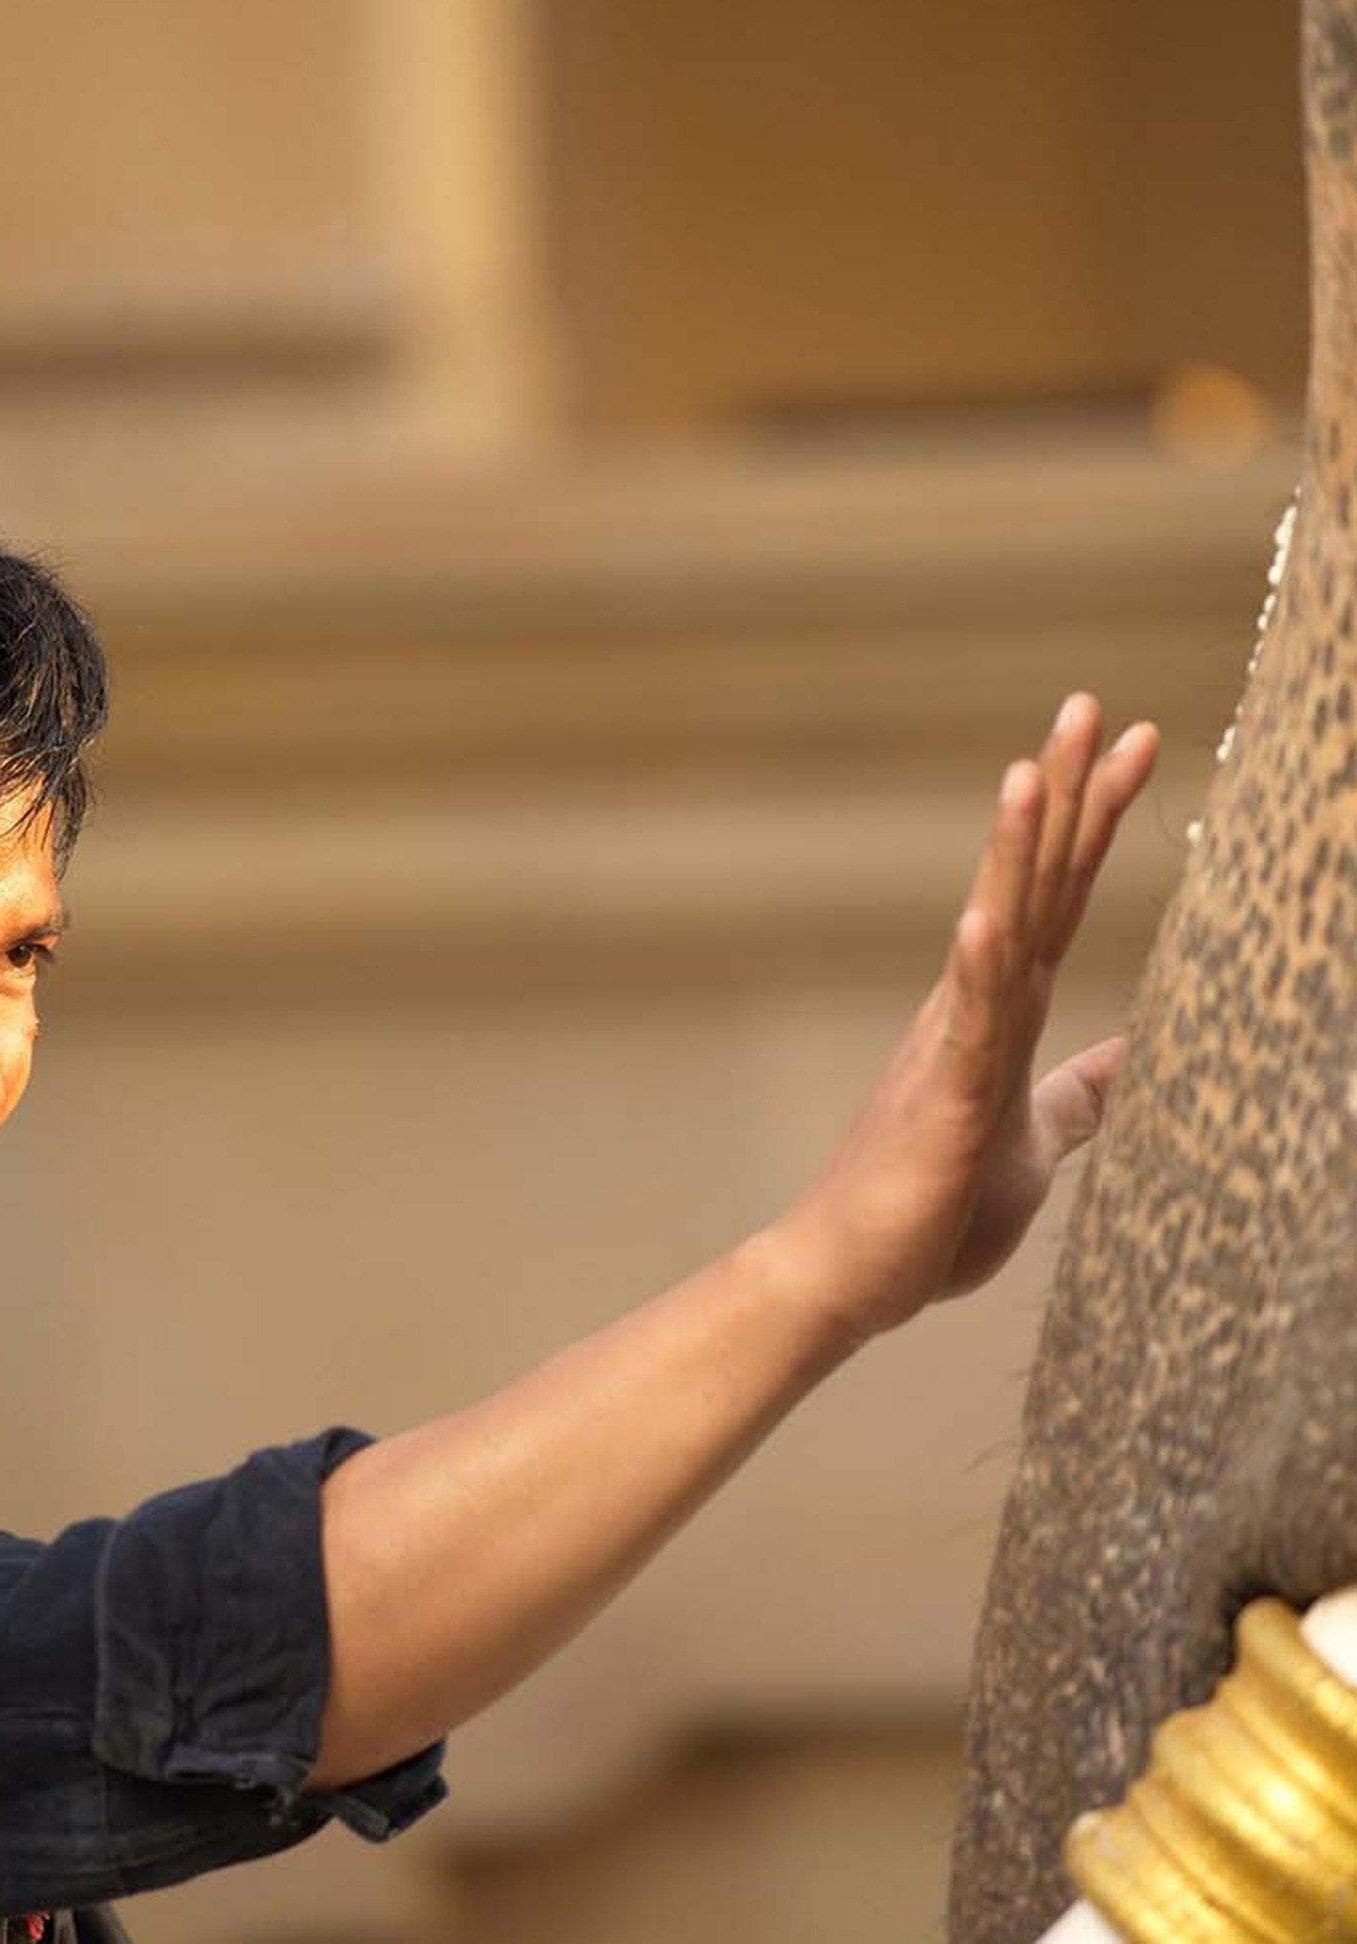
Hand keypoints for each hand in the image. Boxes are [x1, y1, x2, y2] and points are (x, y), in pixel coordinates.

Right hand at [776, 693, 1159, 1342]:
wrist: (848, 1275)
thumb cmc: (927, 1212)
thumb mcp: (1027, 1142)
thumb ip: (1075, 1094)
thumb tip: (1132, 1056)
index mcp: (996, 1016)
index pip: (1056, 901)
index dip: (1090, 822)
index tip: (1127, 744)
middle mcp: (971, 1011)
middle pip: (1031, 888)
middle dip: (1063, 797)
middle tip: (1086, 706)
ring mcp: (952, 1050)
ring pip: (993, 934)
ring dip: (1013, 855)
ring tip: (1029, 772)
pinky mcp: (942, 1105)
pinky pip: (963, 1030)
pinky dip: (974, 971)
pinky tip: (984, 918)